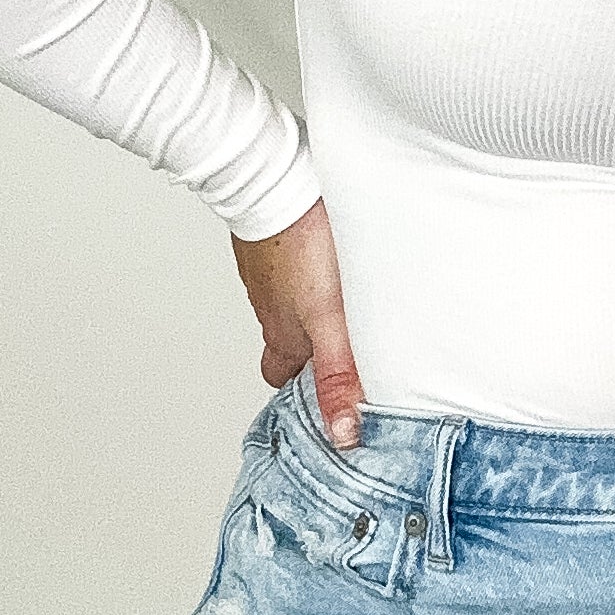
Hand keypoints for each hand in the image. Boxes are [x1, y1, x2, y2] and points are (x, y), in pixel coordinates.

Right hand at [230, 196, 367, 448]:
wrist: (276, 181)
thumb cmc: (300, 248)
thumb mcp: (329, 322)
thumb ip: (338, 375)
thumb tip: (342, 433)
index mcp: (282, 333)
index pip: (281, 377)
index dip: (300, 389)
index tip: (323, 396)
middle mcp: (270, 306)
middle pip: (285, 340)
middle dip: (309, 349)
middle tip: (342, 349)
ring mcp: (268, 272)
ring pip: (288, 302)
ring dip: (312, 307)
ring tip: (346, 304)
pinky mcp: (274, 240)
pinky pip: (288, 265)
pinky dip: (307, 269)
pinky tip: (330, 260)